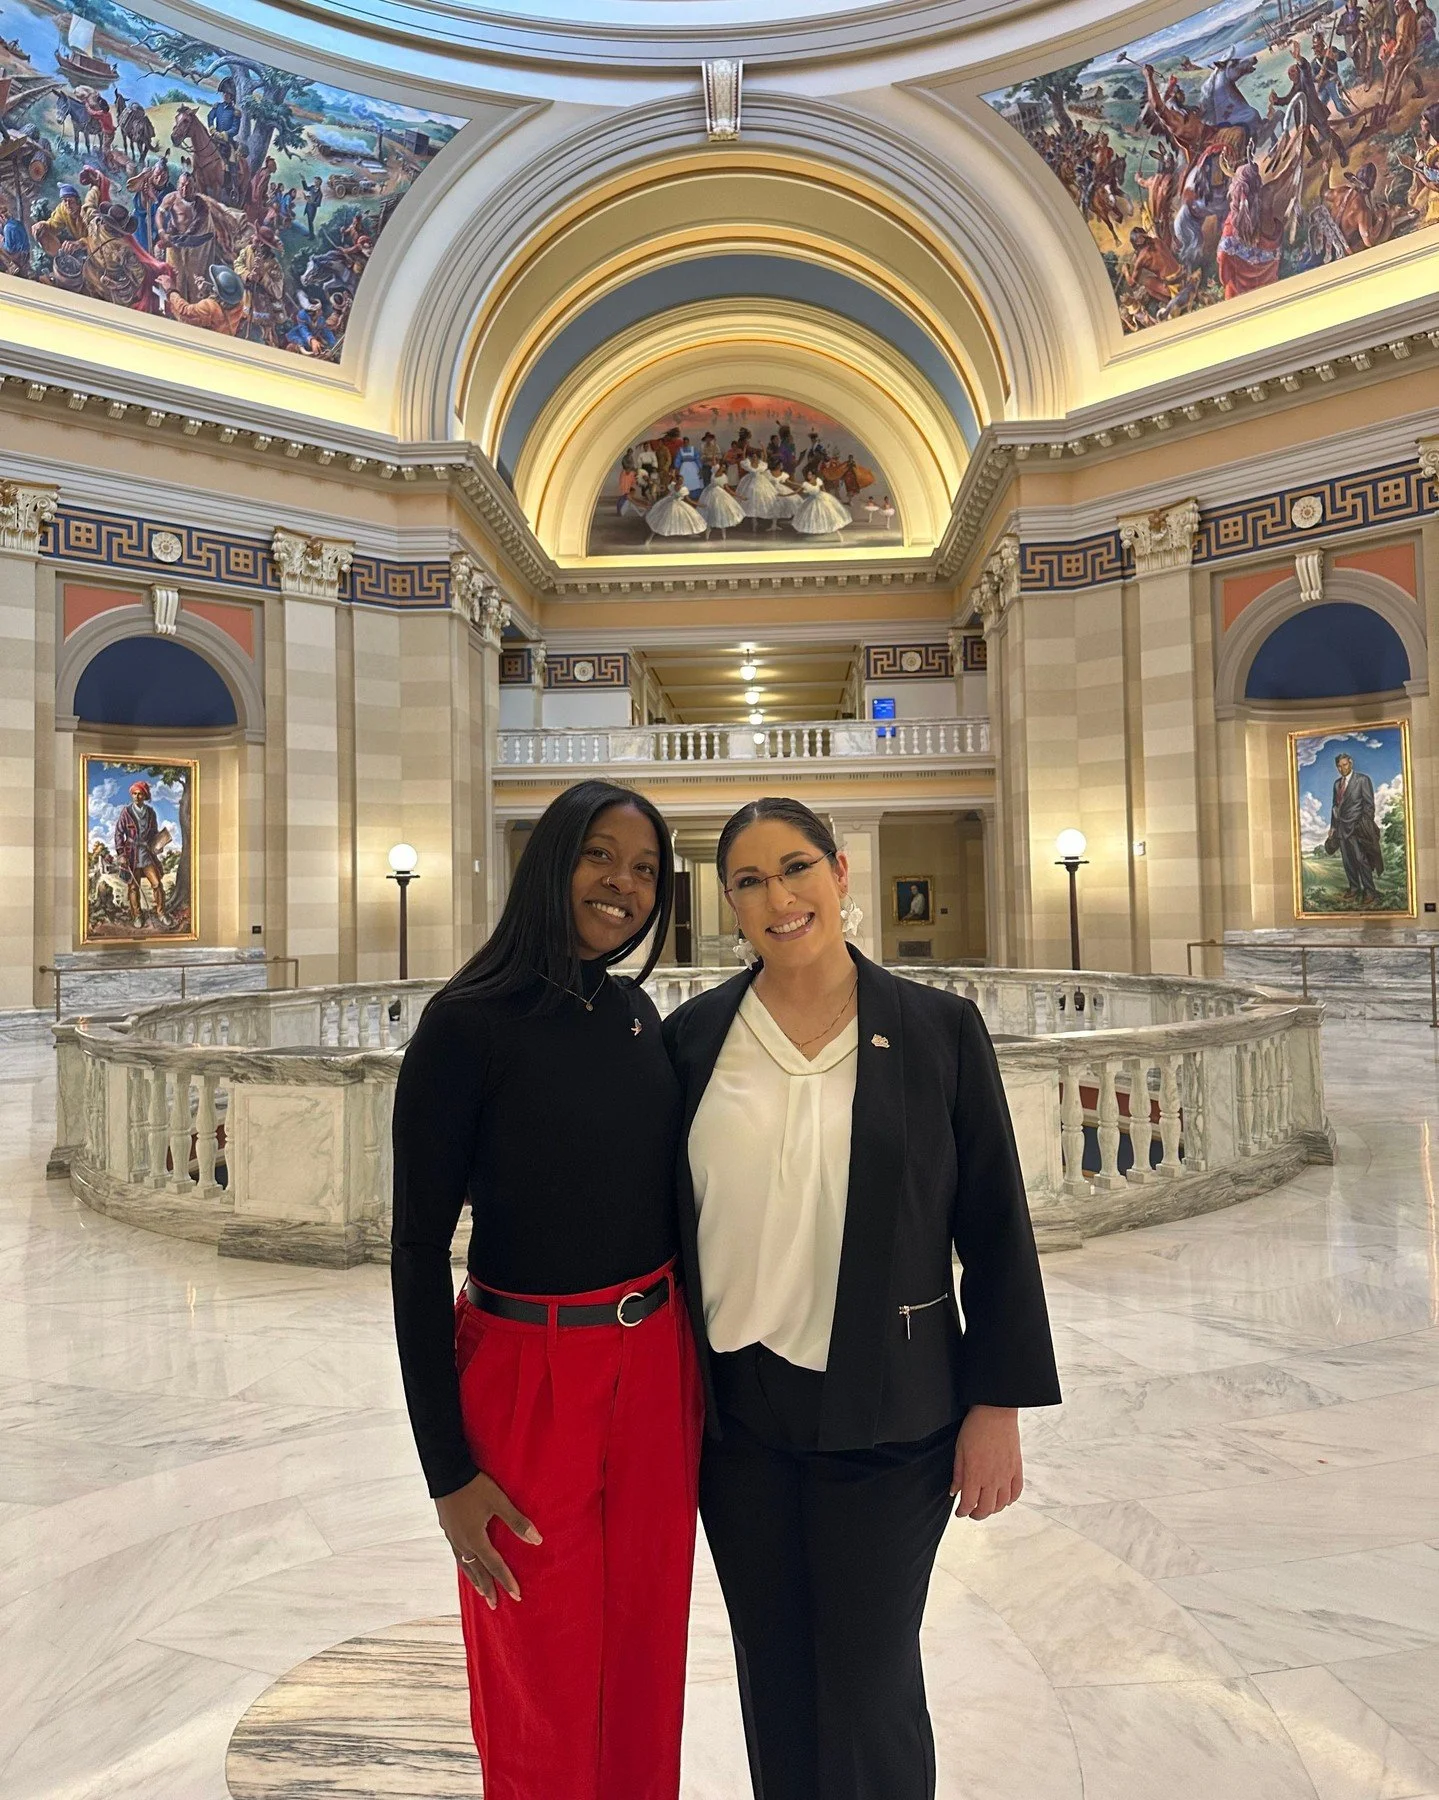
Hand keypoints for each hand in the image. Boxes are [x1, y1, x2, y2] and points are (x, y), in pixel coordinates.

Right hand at [435, 1471, 541, 1610]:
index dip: (507, 1581)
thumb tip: (537, 1540)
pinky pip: (457, 1555)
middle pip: (477, 1572)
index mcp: (476, 1539)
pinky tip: (466, 1563)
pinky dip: (465, 1565)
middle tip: (495, 1605)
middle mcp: (462, 1543)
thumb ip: (517, 1521)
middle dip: (488, 1588)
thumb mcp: (499, 1501)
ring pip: (465, 1565)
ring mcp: (452, 1537)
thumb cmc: (475, 1486)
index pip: (495, 1566)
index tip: (516, 1596)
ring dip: (475, 1580)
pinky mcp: (447, 1529)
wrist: (446, 1472)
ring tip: (481, 1591)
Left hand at [950, 1405, 1022, 1520]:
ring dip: (993, 1509)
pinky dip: (1010, 1500)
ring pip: (1002, 1504)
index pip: (969, 1504)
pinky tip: (1004, 1499)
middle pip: (986, 1509)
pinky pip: (1016, 1492)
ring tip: (986, 1506)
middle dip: (977, 1515)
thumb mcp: (959, 1450)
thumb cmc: (976, 1427)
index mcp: (975, 1475)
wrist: (996, 1412)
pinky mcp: (1017, 1469)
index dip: (962, 1512)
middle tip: (971, 1512)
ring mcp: (1007, 1475)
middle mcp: (992, 1479)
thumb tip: (954, 1491)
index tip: (959, 1512)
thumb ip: (958, 1474)